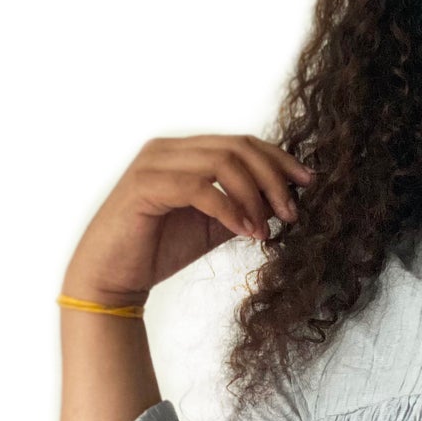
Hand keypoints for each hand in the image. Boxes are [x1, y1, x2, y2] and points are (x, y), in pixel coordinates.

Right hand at [64, 133, 313, 300]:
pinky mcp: (144, 186)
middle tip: (292, 213)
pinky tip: (245, 232)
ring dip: (254, 197)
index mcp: (185, 152)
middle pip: (238, 147)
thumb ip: (243, 207)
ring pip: (222, 162)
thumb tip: (285, 201)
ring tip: (266, 231)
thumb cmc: (159, 249)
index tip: (308, 183)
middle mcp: (168, 149)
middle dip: (273, 179)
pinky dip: (230, 209)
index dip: (279, 160)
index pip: (242, 142)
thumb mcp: (213, 226)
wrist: (112, 278)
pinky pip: (200, 188)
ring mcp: (154, 163)